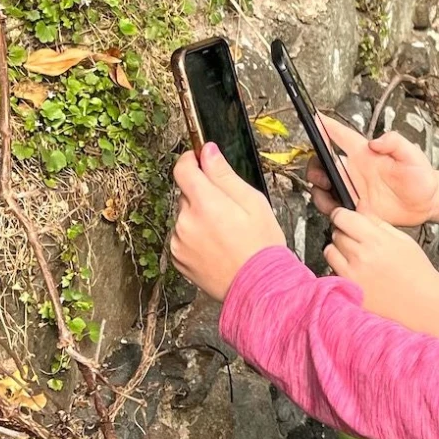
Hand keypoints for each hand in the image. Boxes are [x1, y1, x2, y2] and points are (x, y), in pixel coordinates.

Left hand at [170, 142, 287, 300]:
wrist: (258, 287)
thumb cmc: (261, 245)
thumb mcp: (252, 202)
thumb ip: (224, 174)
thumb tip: (207, 151)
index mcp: (204, 203)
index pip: (183, 169)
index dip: (191, 159)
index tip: (199, 159)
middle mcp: (186, 221)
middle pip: (186, 194)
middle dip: (203, 196)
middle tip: (229, 210)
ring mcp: (179, 241)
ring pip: (185, 217)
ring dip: (198, 218)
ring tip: (225, 234)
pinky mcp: (178, 258)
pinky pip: (183, 237)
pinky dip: (195, 237)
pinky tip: (216, 247)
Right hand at [307, 115, 437, 226]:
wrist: (426, 203)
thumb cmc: (420, 175)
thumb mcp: (412, 155)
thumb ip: (395, 143)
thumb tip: (375, 142)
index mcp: (365, 153)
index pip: (340, 135)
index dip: (325, 126)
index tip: (313, 119)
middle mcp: (355, 169)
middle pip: (322, 163)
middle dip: (314, 167)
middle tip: (321, 177)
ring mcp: (353, 188)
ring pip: (323, 187)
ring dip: (320, 191)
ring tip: (329, 197)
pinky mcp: (355, 207)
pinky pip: (335, 207)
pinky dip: (331, 209)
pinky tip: (341, 211)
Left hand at [324, 208, 438, 330]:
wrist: (422, 303)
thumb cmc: (416, 271)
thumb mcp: (402, 240)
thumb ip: (378, 222)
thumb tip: (359, 206)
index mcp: (377, 240)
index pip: (343, 217)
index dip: (342, 214)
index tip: (345, 216)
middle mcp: (361, 257)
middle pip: (336, 233)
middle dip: (343, 232)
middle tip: (357, 239)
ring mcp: (352, 275)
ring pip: (329, 251)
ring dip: (338, 250)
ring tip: (355, 256)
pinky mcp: (349, 289)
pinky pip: (332, 270)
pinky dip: (339, 268)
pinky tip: (356, 271)